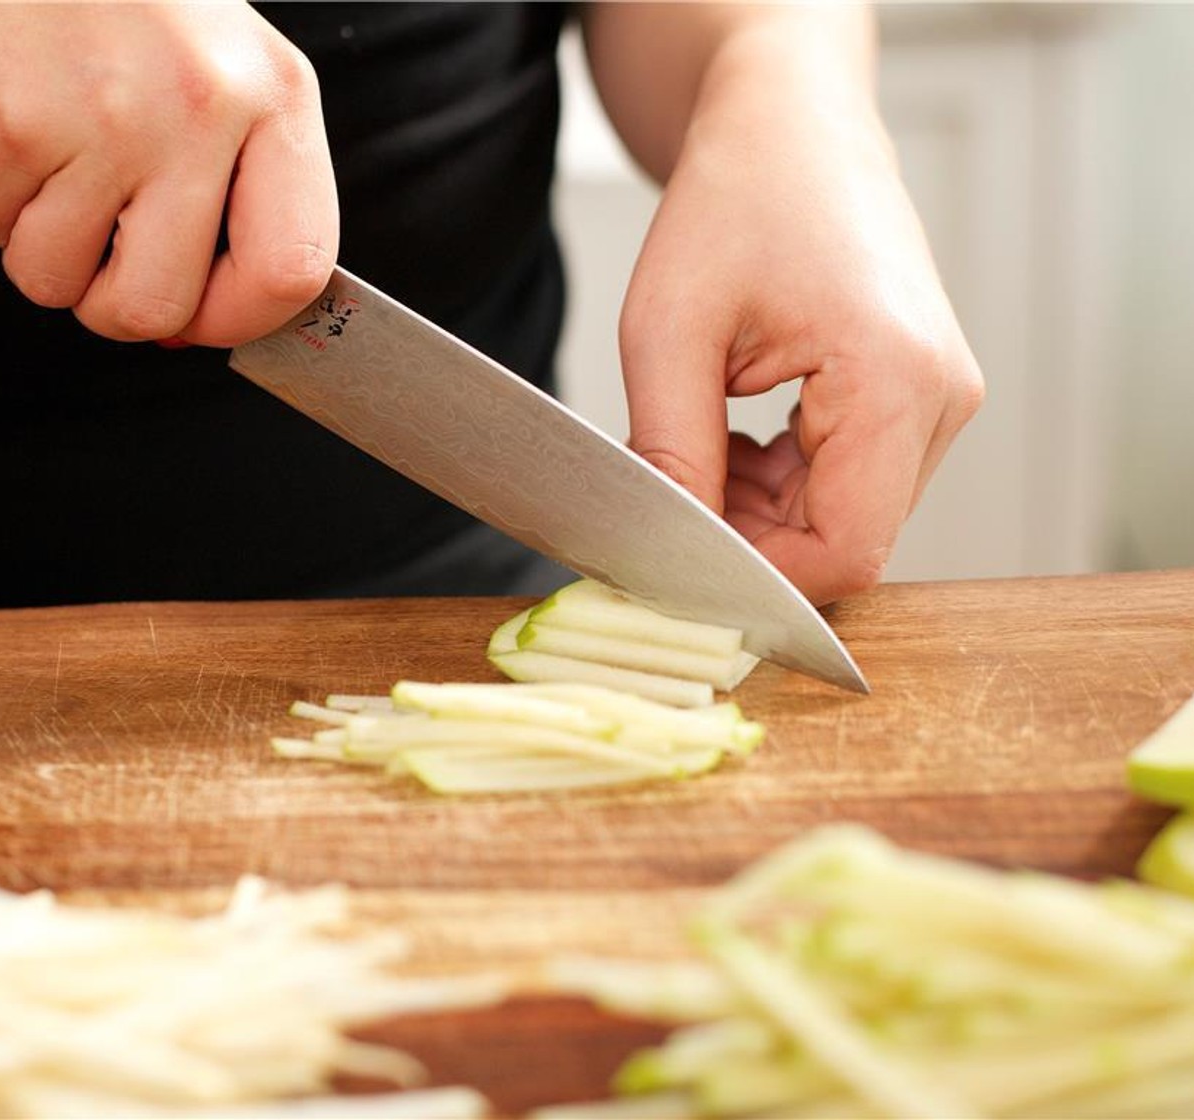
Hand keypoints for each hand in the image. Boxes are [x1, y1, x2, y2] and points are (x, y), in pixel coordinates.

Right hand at [0, 0, 337, 345]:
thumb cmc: (130, 4)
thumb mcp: (229, 73)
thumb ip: (239, 192)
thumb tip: (192, 326)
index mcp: (274, 101)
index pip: (290, 270)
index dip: (239, 319)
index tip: (205, 315)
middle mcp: (198, 111)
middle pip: (159, 306)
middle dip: (118, 310)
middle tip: (106, 266)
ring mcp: (103, 120)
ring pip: (59, 282)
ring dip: (45, 253)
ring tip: (56, 178)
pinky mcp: (11, 121)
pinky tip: (16, 135)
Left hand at [587, 6, 983, 605]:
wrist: (790, 129)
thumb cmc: (735, 201)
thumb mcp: (670, 332)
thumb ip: (672, 455)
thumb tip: (664, 553)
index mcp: (898, 379)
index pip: (846, 552)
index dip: (757, 579)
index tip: (677, 562)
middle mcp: (940, 398)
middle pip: (846, 540)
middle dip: (749, 541)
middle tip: (670, 494)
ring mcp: (937, 398)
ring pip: (844, 516)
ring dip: (759, 511)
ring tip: (698, 440)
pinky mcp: (916, 397)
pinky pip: (848, 481)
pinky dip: (779, 484)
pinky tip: (731, 434)